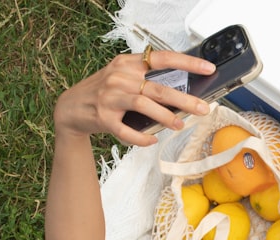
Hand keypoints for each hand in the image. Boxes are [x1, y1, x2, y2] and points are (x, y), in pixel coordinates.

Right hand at [53, 49, 214, 145]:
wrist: (70, 107)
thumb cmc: (105, 92)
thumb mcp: (124, 77)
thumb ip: (148, 80)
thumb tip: (184, 93)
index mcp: (128, 64)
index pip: (163, 58)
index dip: (188, 63)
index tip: (208, 69)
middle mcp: (119, 77)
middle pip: (158, 88)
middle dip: (185, 99)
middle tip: (203, 108)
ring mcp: (109, 97)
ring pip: (144, 104)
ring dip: (165, 117)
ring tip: (180, 125)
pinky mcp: (103, 117)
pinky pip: (127, 130)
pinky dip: (141, 138)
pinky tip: (152, 140)